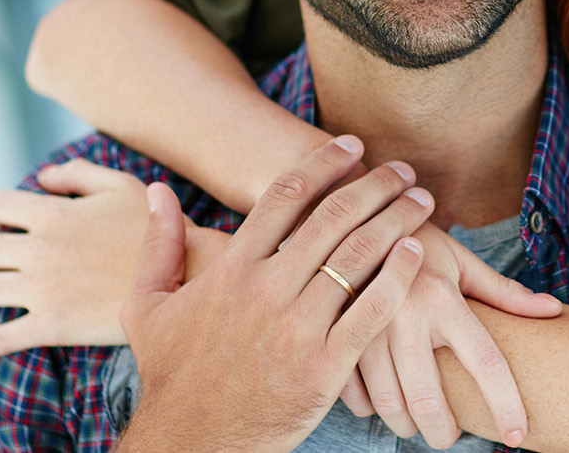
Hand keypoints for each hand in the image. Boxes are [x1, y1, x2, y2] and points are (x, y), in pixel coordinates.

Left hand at [0, 159, 148, 355]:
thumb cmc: (156, 228)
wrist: (185, 277)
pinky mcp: (53, 327)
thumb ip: (78, 174)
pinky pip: (1, 338)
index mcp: (53, 212)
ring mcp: (43, 289)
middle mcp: (40, 249)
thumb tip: (44, 177)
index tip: (1, 227)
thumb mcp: (121, 185)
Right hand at [116, 136, 428, 452]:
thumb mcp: (147, 305)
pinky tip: (417, 255)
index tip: (352, 146)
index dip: (323, 164)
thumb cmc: (171, 373)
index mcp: (230, 268)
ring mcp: (297, 328)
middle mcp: (266, 289)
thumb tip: (158, 191)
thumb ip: (157, 244)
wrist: (191, 441)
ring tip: (421, 202)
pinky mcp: (324, 367)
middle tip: (402, 169)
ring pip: (358, 257)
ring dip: (396, 221)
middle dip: (374, 185)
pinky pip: (372, 313)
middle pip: (332, 218)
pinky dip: (398, 277)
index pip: (284, 196)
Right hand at [341, 220, 561, 448]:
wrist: (348, 212)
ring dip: (408, 425)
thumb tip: (554, 310)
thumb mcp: (460, 261)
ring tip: (417, 422)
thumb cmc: (415, 241)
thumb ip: (504, 292)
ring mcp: (365, 326)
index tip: (517, 436)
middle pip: (431, 400)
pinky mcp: (335, 333)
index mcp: (442, 297)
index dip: (506, 406)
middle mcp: (404, 314)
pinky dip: (369, 408)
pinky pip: (354, 393)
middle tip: (449, 437)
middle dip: (444, 433)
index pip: (486, 364)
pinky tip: (381, 402)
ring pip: (390, 404)